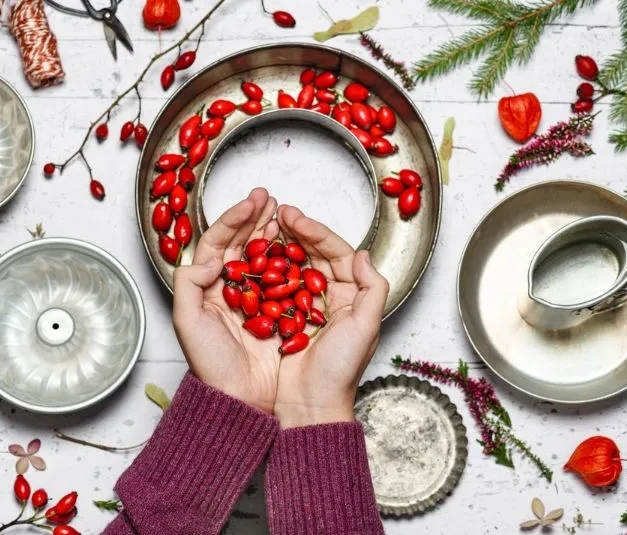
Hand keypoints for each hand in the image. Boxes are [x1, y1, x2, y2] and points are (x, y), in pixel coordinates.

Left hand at [172, 188, 281, 412]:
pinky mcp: (278, 310)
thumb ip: (190, 284)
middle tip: (269, 197)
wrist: (241, 397)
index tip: (252, 202)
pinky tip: (298, 245)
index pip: (219, 242)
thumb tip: (213, 257)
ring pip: (264, 256)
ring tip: (284, 214)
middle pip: (242, 243)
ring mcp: (256, 297)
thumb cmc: (211, 365)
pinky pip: (285, 279)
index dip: (234, 218)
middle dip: (255, 218)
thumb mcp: (187, 324)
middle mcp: (231, 287)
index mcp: (208, 286)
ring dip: (273, 233)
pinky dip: (291, 259)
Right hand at [273, 206, 388, 427]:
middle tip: (277, 212)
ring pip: (291, 265)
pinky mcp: (280, 317)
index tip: (295, 217)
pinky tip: (254, 256)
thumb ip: (372, 288)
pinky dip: (264, 269)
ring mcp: (302, 306)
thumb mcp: (366, 327)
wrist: (309, 405)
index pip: (335, 253)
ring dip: (279, 245)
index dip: (316, 232)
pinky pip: (273, 286)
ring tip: (264, 226)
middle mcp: (328, 297)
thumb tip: (363, 253)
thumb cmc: (339, 372)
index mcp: (351, 296)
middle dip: (295, 231)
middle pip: (312, 254)